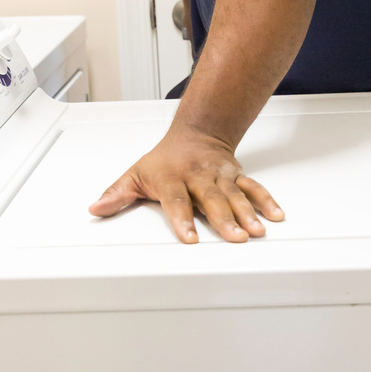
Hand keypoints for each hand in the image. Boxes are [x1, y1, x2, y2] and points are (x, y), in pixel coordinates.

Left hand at [88, 123, 284, 243]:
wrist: (196, 132)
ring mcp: (220, 176)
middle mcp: (199, 176)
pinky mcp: (237, 176)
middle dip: (225, 219)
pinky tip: (275, 216)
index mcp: (172, 178)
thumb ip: (117, 194)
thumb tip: (95, 209)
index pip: (177, 201)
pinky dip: (266, 201)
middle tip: (236, 237)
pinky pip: (253, 188)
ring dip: (248, 213)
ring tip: (257, 231)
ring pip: (236, 195)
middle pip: (212, 200)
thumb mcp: (135, 174)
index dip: (183, 221)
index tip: (191, 239)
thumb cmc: (164, 159)